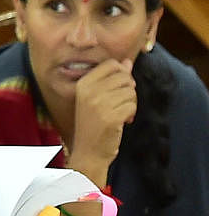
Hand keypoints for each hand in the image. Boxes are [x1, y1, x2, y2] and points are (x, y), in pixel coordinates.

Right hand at [69, 58, 135, 185]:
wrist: (88, 152)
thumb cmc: (93, 125)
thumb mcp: (95, 99)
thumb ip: (110, 79)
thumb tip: (127, 63)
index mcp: (83, 84)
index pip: (111, 64)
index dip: (121, 74)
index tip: (119, 88)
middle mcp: (89, 92)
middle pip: (124, 76)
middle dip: (129, 89)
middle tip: (121, 104)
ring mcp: (99, 104)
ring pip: (130, 91)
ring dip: (131, 103)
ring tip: (121, 113)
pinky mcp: (111, 117)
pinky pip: (132, 105)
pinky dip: (132, 113)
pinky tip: (124, 122)